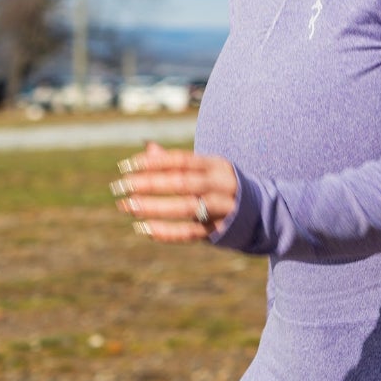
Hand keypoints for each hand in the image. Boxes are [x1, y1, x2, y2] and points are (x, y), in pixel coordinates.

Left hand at [111, 142, 238, 243]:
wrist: (260, 213)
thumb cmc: (221, 187)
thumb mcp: (205, 170)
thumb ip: (178, 163)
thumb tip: (148, 148)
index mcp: (215, 165)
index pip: (181, 160)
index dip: (153, 162)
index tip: (125, 166)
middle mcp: (221, 185)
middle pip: (182, 183)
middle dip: (148, 184)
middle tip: (120, 186)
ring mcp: (222, 209)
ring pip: (186, 208)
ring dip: (154, 207)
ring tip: (127, 206)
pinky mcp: (219, 231)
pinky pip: (190, 233)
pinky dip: (167, 232)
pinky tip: (144, 228)